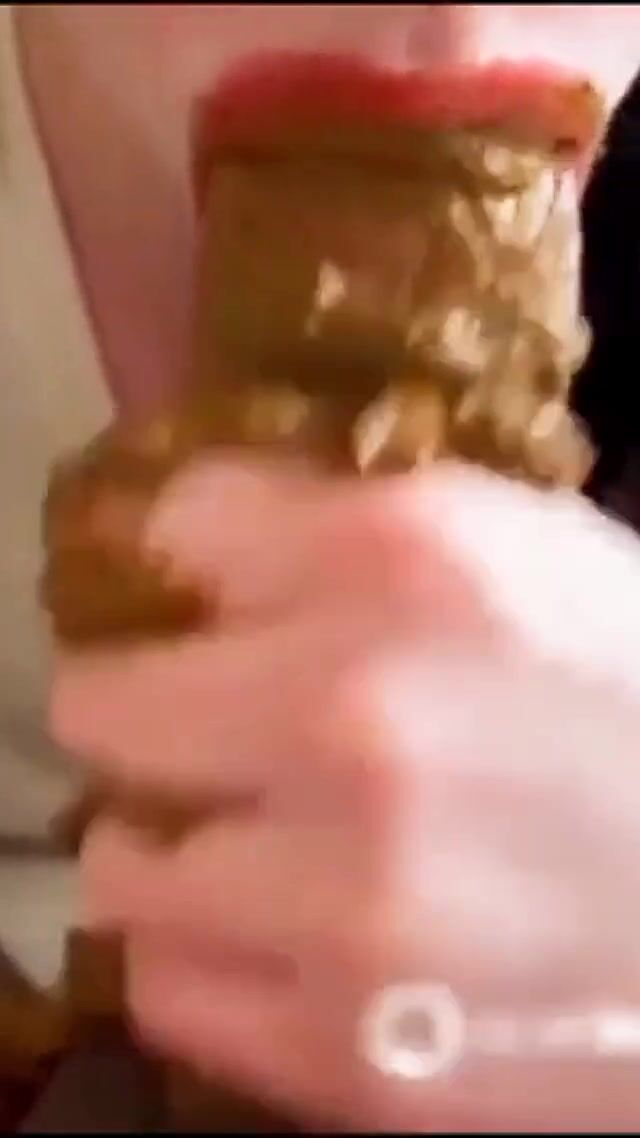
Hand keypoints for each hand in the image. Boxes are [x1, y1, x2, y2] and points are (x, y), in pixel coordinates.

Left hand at [51, 458, 639, 1130]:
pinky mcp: (350, 1055)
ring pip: (124, 866)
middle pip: (105, 705)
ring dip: (169, 844)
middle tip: (202, 732)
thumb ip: (357, 531)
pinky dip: (205, 953)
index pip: (184, 528)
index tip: (218, 600)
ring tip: (246, 843)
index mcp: (417, 566)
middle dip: (149, 710)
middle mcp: (357, 719)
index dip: (196, 567)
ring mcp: (342, 900)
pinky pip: (172, 990)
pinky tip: (279, 933)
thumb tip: (210, 546)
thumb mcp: (529, 561)